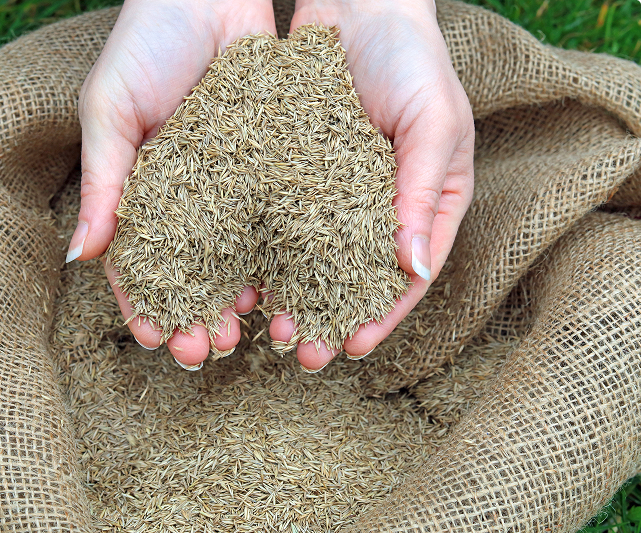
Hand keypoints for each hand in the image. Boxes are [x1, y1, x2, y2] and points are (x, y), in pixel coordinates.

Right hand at [67, 0, 275, 366]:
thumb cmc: (146, 45)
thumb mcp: (112, 112)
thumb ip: (104, 184)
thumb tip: (79, 257)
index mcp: (145, 197)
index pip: (143, 266)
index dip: (149, 307)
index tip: (158, 340)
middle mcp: (193, 204)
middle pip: (196, 277)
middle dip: (201, 317)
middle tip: (211, 351)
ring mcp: (236, 192)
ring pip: (240, 261)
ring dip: (243, 301)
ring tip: (253, 332)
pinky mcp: (276, 172)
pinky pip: (281, 224)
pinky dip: (283, 259)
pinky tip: (287, 287)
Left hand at [269, 0, 474, 370]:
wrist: (358, 4)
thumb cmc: (412, 57)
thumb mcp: (434, 121)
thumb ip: (422, 193)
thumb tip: (410, 268)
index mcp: (424, 205)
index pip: (406, 275)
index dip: (381, 315)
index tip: (351, 347)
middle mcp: (377, 209)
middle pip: (353, 277)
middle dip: (328, 318)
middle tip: (300, 352)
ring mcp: (333, 195)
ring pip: (312, 259)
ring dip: (292, 296)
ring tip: (268, 328)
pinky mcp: (293, 175)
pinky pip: (279, 221)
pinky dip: (265, 252)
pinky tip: (245, 279)